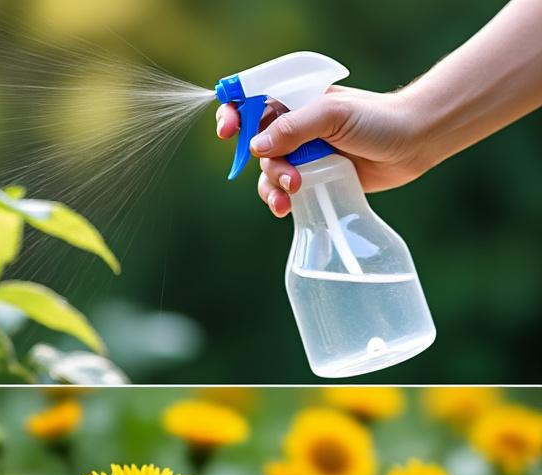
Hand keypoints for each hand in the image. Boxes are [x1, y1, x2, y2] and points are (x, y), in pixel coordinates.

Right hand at [215, 86, 431, 216]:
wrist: (414, 143)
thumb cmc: (378, 119)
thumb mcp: (333, 115)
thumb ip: (294, 128)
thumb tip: (256, 147)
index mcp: (294, 100)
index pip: (250, 100)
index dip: (232, 113)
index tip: (228, 131)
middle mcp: (292, 125)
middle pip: (253, 143)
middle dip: (263, 161)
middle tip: (285, 174)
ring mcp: (300, 153)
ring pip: (265, 171)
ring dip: (272, 184)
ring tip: (294, 192)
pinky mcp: (311, 178)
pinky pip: (280, 190)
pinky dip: (278, 199)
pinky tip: (287, 207)